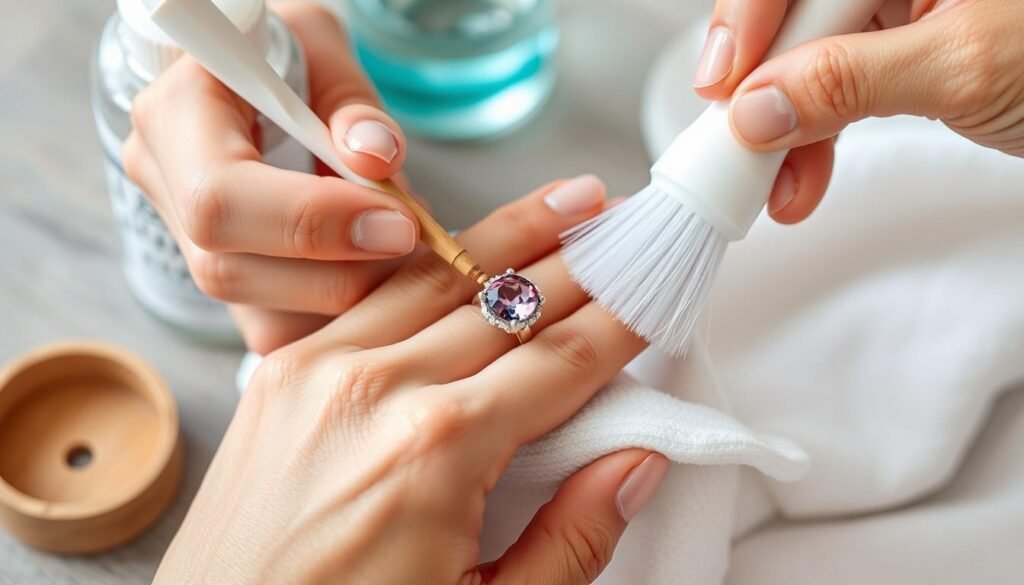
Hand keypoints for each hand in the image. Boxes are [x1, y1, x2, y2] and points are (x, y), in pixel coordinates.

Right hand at [123, 1, 413, 352]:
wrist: (253, 71)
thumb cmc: (285, 52)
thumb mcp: (321, 46)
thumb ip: (351, 100)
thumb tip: (376, 156)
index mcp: (175, 114)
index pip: (222, 198)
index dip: (311, 224)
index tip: (397, 223)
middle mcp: (163, 184)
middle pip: (231, 271)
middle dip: (340, 274)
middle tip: (416, 247)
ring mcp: (184, 237)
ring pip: (257, 314)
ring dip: (347, 300)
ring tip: (405, 255)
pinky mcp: (226, 273)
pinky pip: (279, 325)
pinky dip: (339, 315)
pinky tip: (380, 273)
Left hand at [153, 176, 669, 583]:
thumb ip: (571, 540)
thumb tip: (637, 462)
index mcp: (437, 452)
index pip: (560, 361)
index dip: (622, 320)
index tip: (660, 285)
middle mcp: (375, 388)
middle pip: (508, 303)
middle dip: (582, 260)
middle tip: (631, 220)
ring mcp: (318, 369)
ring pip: (440, 276)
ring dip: (513, 235)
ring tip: (572, 199)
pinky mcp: (282, 371)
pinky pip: (373, 295)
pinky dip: (430, 262)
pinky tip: (468, 241)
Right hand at [693, 0, 1023, 223]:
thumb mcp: (967, 65)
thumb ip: (852, 79)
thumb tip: (759, 106)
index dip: (749, 22)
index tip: (724, 89)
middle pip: (797, 17)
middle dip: (763, 87)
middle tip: (736, 144)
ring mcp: (907, 8)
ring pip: (812, 59)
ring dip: (785, 129)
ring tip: (770, 182)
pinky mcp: (910, 52)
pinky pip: (840, 87)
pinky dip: (817, 138)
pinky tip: (801, 175)